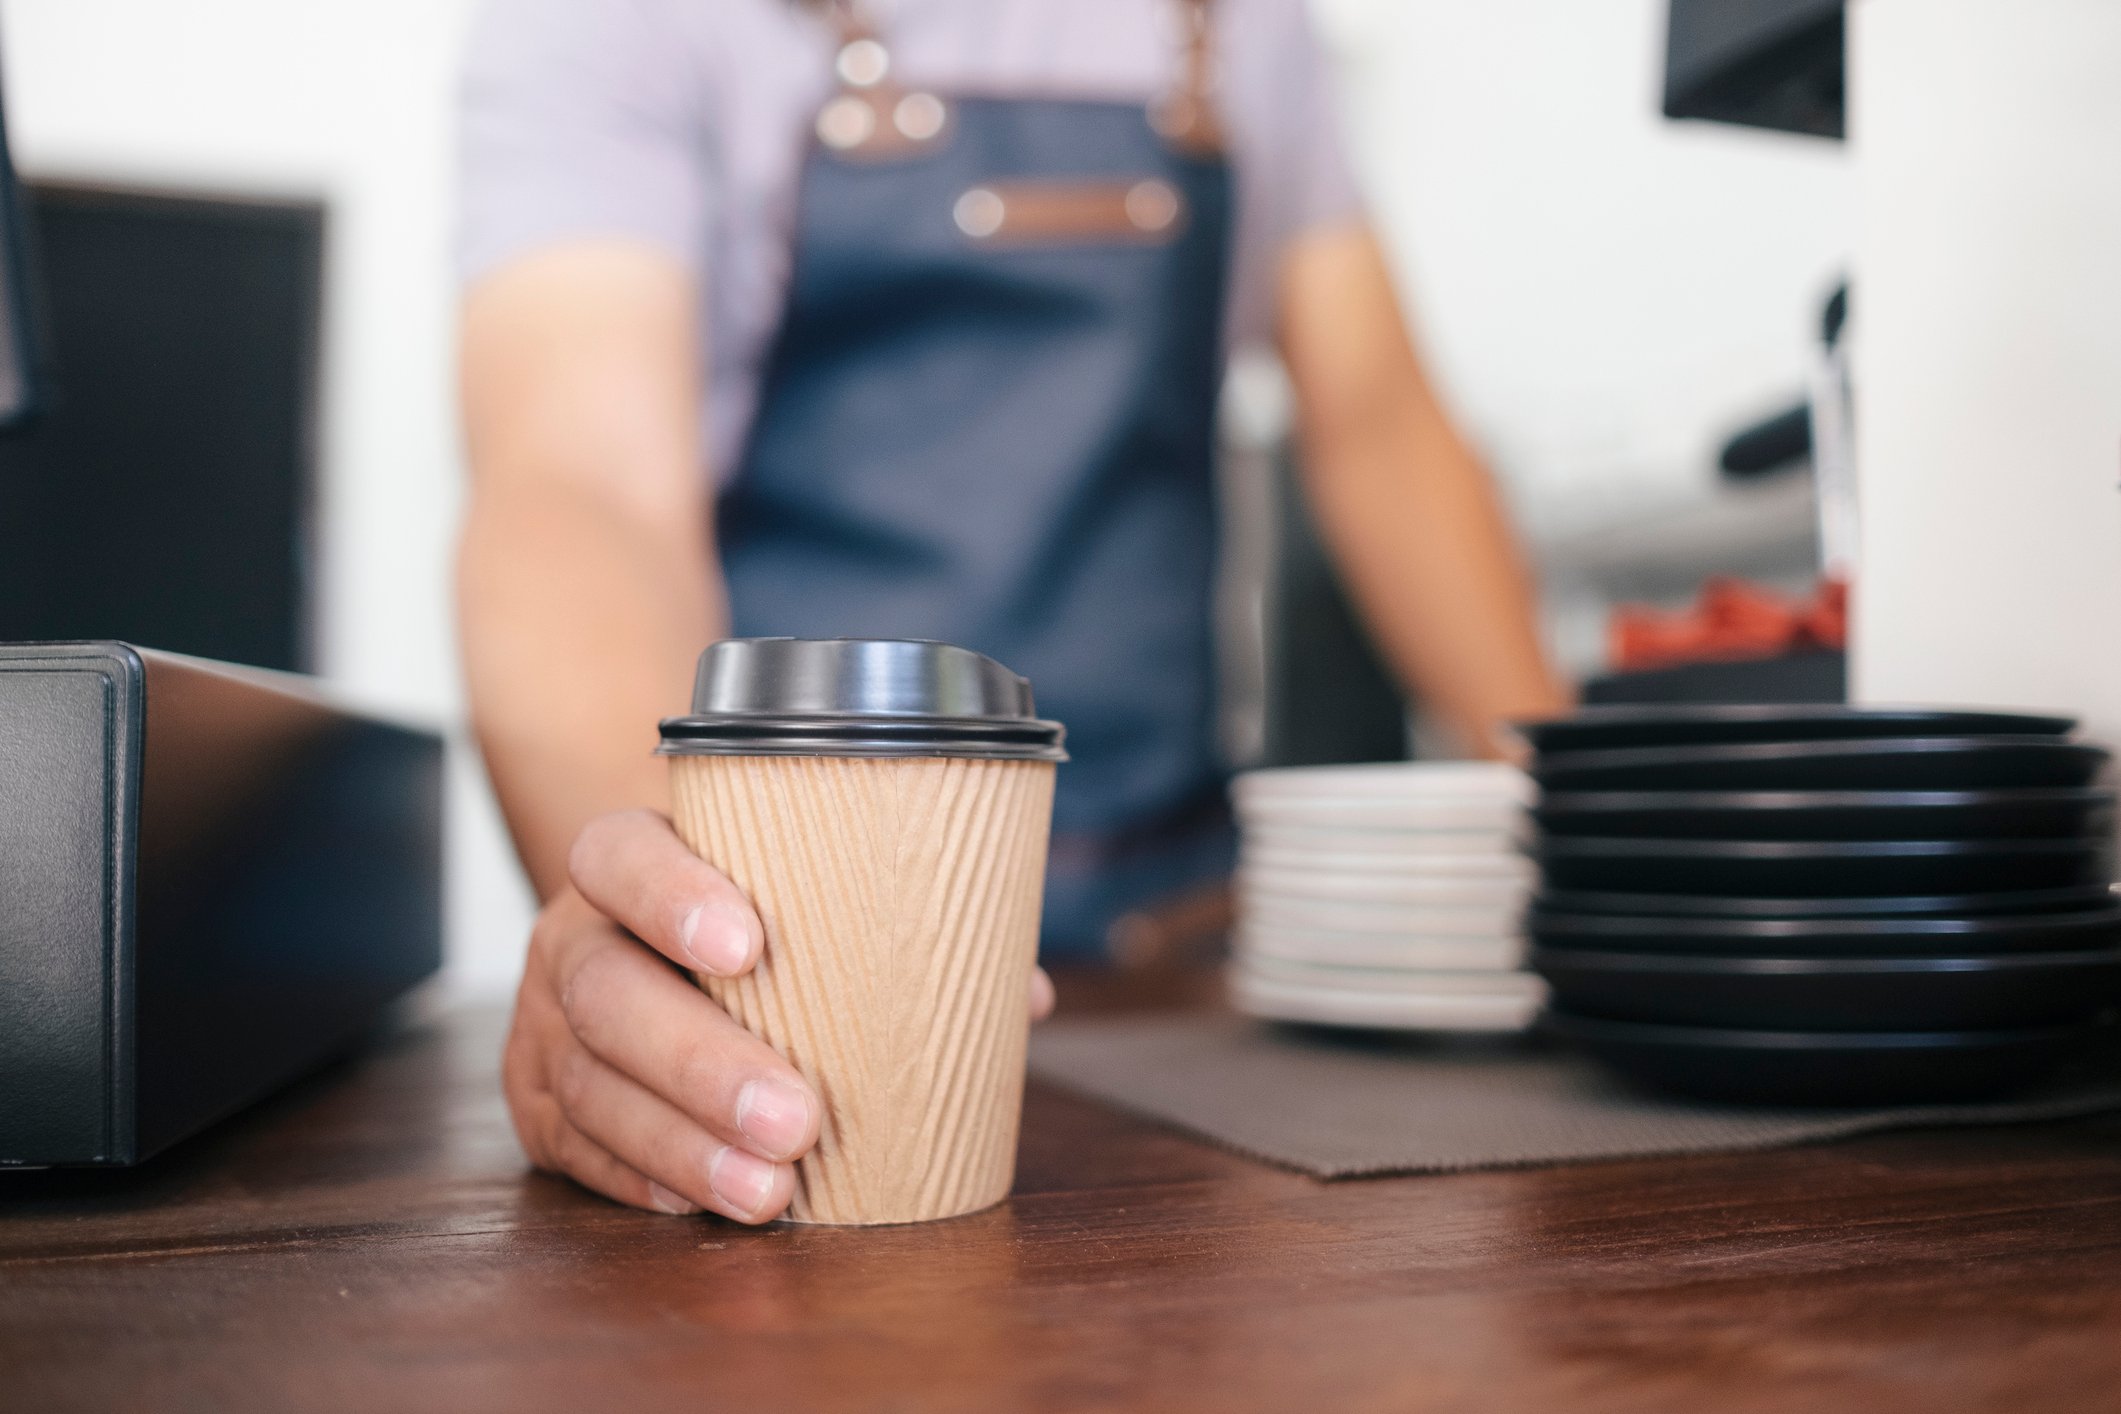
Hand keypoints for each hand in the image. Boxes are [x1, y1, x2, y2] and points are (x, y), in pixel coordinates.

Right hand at [502, 809, 1054, 1221]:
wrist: (647, 934)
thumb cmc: (752, 911)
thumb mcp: (801, 887)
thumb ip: (902, 921)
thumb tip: (1023, 993)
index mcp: (628, 860)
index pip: (623, 857)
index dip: (673, 896)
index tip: (749, 945)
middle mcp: (573, 936)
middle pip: (609, 993)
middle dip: (702, 1063)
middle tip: (799, 1118)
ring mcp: (545, 1023)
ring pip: (592, 1086)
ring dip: (683, 1146)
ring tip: (771, 1192)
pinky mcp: (539, 1102)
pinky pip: (577, 1148)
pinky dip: (644, 1181)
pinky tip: (703, 1205)